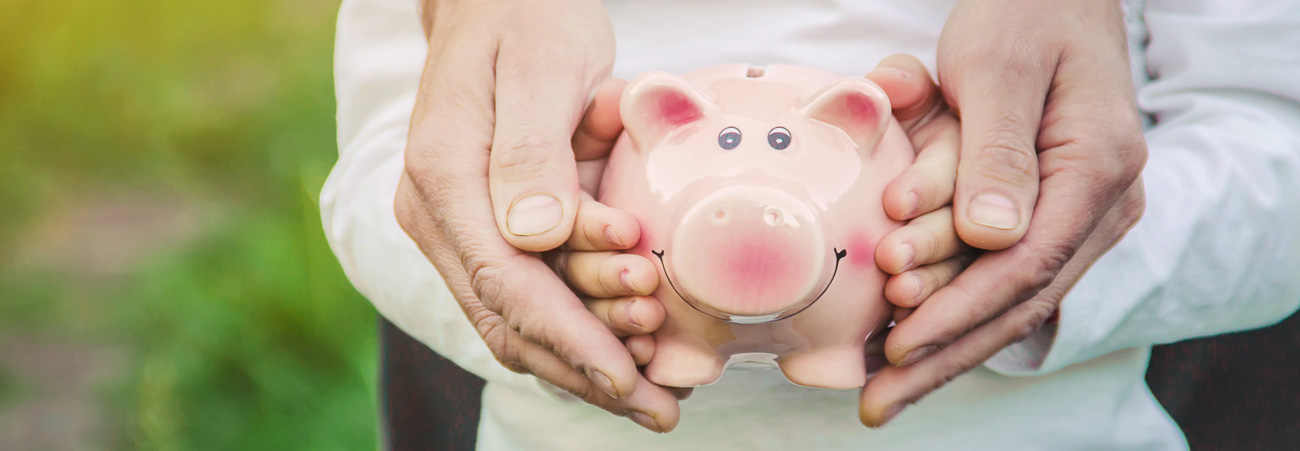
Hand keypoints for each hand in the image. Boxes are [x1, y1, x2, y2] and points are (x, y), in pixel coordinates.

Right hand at [395, 1, 678, 431]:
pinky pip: (525, 296)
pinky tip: (625, 352)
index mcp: (443, 175)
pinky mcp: (481, 228)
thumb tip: (535, 236)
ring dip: (584, 361)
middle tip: (660, 405)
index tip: (628, 377)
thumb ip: (531, 149)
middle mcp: (437, 213)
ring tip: (654, 392)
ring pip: (514, 320)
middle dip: (586, 370)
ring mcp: (454, 226)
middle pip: (509, 318)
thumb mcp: (539, 65)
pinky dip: (576, 330)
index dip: (570, 337)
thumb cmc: (526, 16)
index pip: (506, 282)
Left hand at [857, 0, 1147, 426]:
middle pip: (1018, 301)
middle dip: (945, 354)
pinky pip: (1003, 279)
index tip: (899, 346)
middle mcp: (1100, 203)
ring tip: (884, 390)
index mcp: (1098, 168)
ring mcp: (1080, 216)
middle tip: (878, 399)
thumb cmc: (1025, 16)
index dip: (959, 311)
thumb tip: (992, 237)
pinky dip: (956, 315)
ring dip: (947, 349)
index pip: (1024, 264)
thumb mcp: (1002, 67)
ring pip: (1011, 301)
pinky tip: (912, 350)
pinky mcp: (1050, 217)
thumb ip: (997, 151)